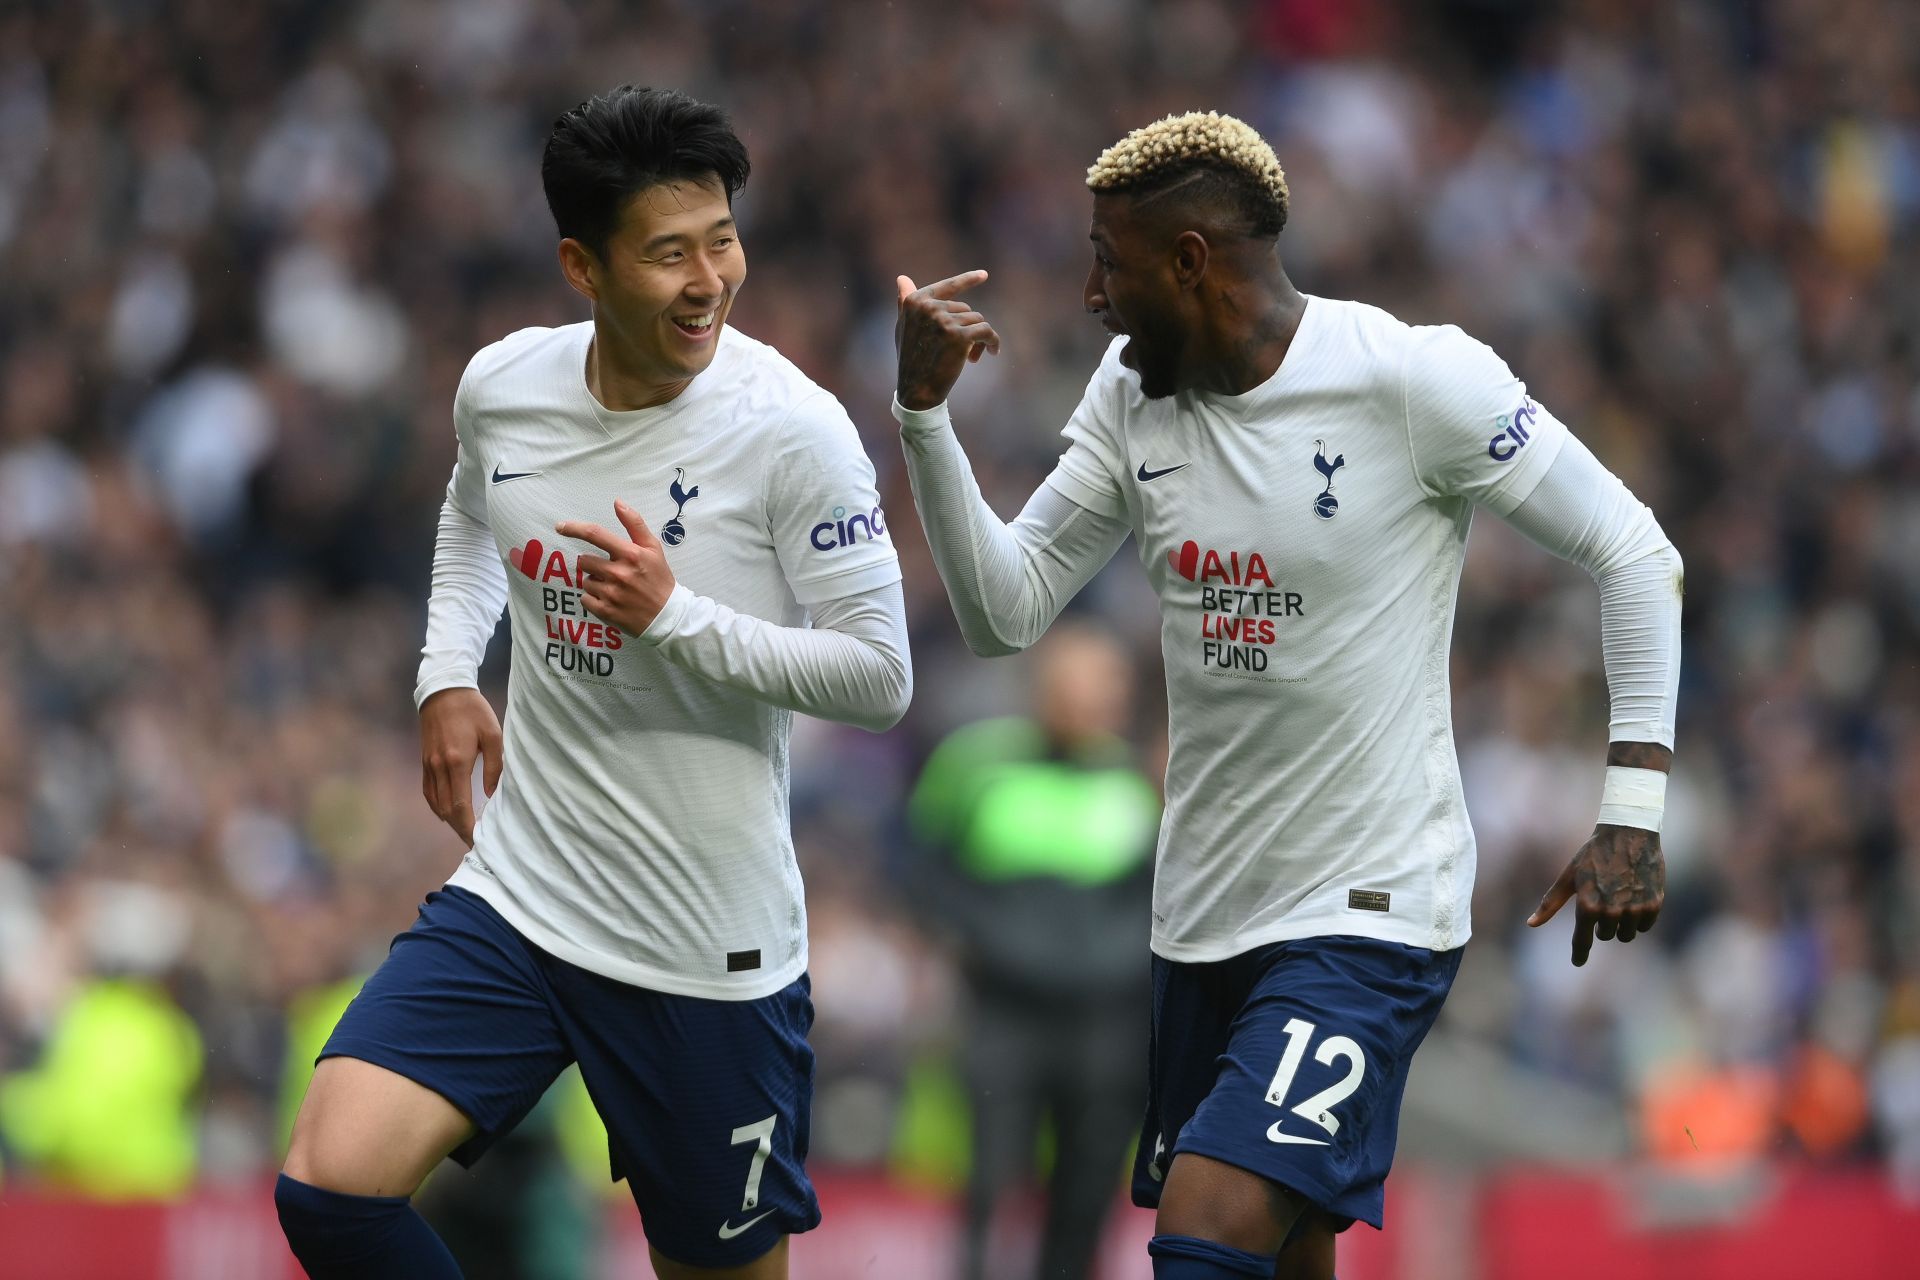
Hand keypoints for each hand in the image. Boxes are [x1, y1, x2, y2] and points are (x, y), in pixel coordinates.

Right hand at [420, 687, 501, 845]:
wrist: (444, 690)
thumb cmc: (473, 710)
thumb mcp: (493, 735)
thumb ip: (495, 766)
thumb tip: (491, 794)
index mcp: (457, 762)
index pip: (460, 805)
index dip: (468, 826)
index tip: (478, 840)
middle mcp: (439, 767)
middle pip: (446, 809)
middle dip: (460, 828)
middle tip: (474, 840)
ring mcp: (429, 765)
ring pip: (435, 803)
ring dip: (449, 819)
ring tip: (465, 828)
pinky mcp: (425, 761)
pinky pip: (428, 791)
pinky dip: (437, 806)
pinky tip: (447, 811)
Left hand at [554, 499, 676, 636]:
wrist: (668, 616)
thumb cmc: (659, 579)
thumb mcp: (653, 548)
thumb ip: (635, 524)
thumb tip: (617, 502)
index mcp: (630, 554)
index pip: (595, 534)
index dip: (574, 528)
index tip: (560, 527)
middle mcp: (619, 573)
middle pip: (584, 560)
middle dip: (593, 564)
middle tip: (610, 571)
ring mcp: (611, 593)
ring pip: (585, 581)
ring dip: (595, 582)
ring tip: (614, 588)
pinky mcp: (605, 611)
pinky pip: (584, 599)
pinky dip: (593, 599)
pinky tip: (610, 600)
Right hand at [894, 270, 1002, 410]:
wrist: (917, 390)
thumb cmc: (911, 359)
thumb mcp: (904, 328)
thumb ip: (906, 302)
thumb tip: (902, 277)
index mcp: (916, 302)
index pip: (948, 287)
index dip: (967, 279)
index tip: (984, 275)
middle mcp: (928, 307)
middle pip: (965, 309)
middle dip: (968, 329)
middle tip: (964, 352)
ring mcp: (944, 321)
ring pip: (977, 321)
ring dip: (978, 339)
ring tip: (972, 358)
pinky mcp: (959, 336)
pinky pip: (986, 331)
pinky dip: (993, 342)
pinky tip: (993, 353)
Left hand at [1528, 825, 1664, 965]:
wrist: (1629, 833)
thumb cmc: (1593, 855)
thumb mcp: (1569, 876)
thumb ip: (1551, 903)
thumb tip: (1531, 924)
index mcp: (1587, 906)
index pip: (1582, 941)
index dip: (1579, 954)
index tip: (1577, 962)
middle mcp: (1611, 911)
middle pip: (1605, 936)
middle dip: (1602, 923)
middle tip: (1604, 899)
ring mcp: (1634, 910)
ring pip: (1626, 934)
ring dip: (1621, 923)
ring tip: (1619, 898)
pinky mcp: (1654, 905)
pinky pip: (1645, 927)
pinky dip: (1640, 918)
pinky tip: (1636, 898)